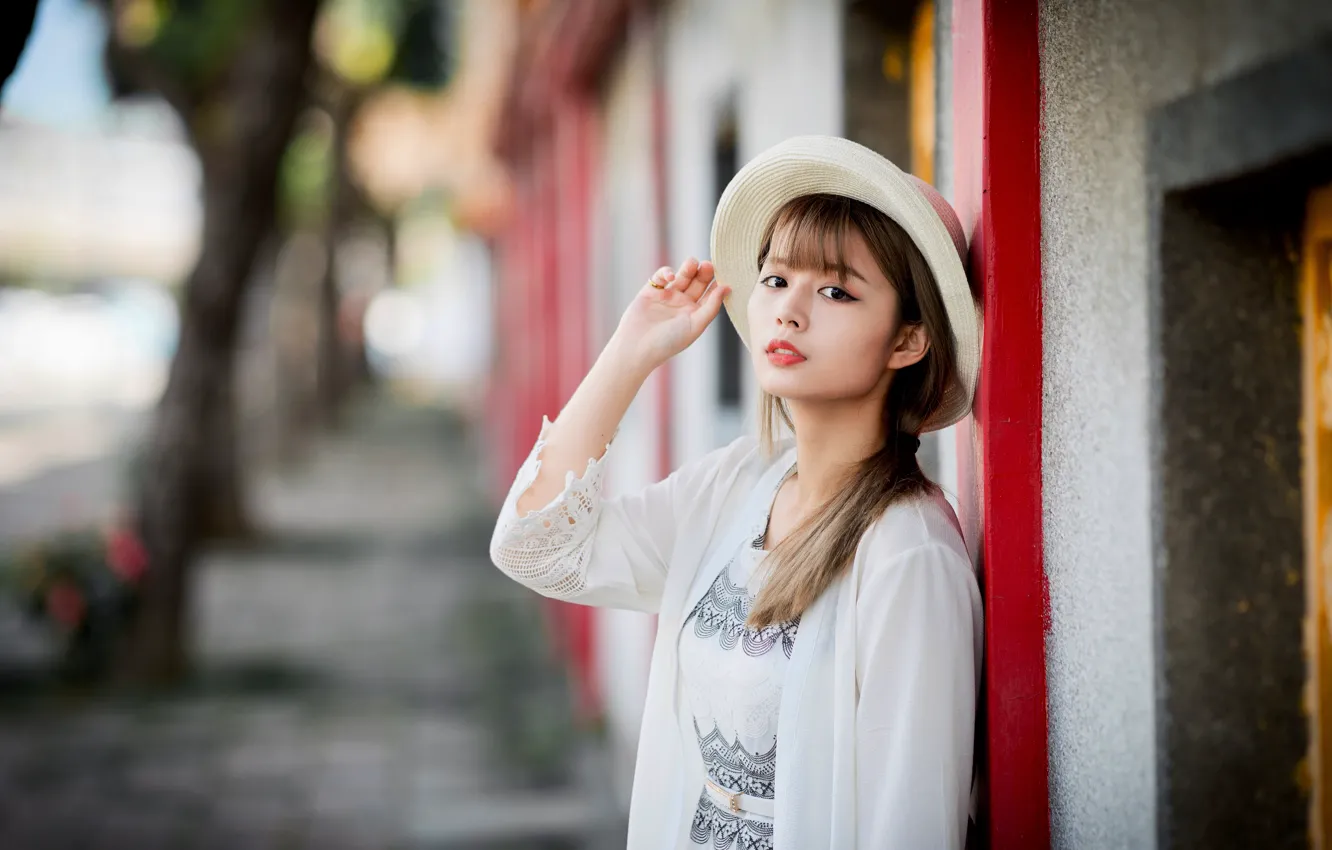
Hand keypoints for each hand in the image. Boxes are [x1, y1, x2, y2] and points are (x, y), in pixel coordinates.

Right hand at [610, 257, 730, 371]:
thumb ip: (711, 307)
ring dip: (688, 268)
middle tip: (708, 265)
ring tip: (692, 263)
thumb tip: (727, 288)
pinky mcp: (651, 291)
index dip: (717, 283)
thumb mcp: (696, 325)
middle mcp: (682, 304)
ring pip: (682, 276)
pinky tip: (671, 277)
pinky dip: (666, 272)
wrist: (637, 347)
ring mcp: (667, 296)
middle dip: (704, 272)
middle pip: (697, 282)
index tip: (725, 274)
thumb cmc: (668, 342)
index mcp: (695, 314)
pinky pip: (661, 276)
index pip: (710, 294)